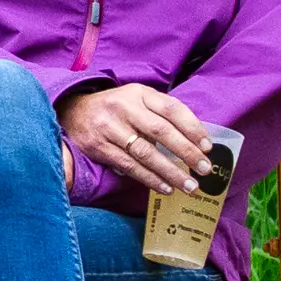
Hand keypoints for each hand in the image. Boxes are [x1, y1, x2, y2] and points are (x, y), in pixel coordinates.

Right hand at [59, 82, 215, 195]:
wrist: (72, 111)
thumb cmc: (115, 108)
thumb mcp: (137, 99)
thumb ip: (160, 113)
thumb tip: (193, 140)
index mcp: (139, 93)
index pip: (172, 108)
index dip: (192, 127)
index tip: (208, 146)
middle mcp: (125, 108)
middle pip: (161, 131)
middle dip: (186, 152)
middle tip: (204, 169)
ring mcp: (110, 127)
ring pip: (146, 153)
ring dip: (170, 172)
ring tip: (189, 186)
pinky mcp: (100, 147)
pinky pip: (129, 166)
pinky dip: (149, 179)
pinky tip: (165, 188)